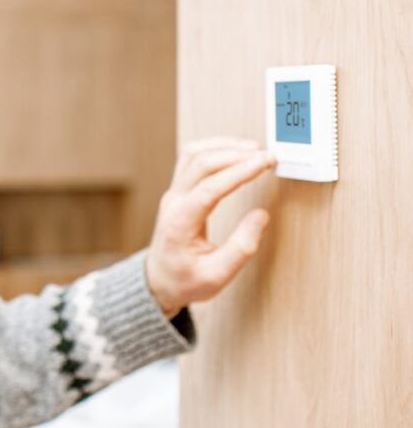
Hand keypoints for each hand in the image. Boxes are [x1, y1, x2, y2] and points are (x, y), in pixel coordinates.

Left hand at [145, 137, 276, 317]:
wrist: (159, 280)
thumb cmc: (186, 280)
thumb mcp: (217, 276)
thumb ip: (241, 248)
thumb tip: (261, 216)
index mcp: (180, 223)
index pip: (209, 187)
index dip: (239, 172)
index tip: (265, 163)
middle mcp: (172, 203)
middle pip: (200, 164)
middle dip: (236, 155)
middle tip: (268, 156)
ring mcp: (172, 194)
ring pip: (192, 155)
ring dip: (223, 147)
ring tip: (254, 150)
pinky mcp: (177, 190)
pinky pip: (191, 159)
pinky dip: (214, 149)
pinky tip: (235, 151)